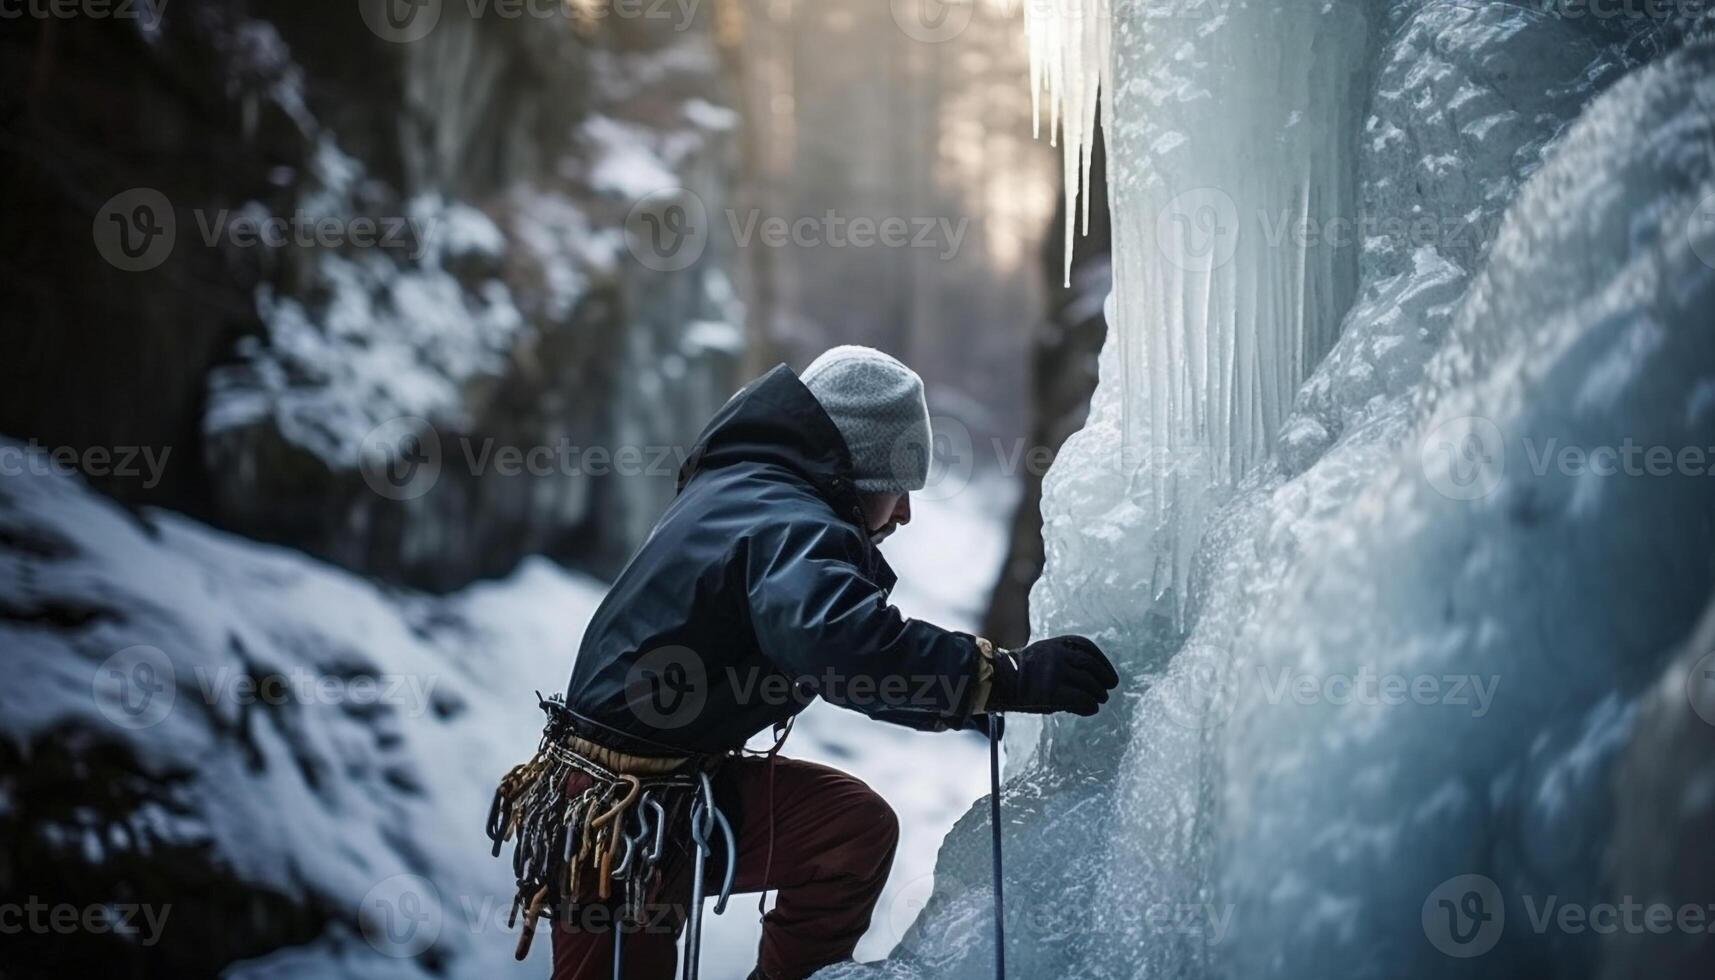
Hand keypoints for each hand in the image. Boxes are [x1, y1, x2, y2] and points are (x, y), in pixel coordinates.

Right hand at [987, 635, 1118, 715]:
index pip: (1086, 647)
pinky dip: (1090, 706)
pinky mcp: (1052, 692)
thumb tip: (1092, 681)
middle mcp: (1057, 655)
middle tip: (1110, 687)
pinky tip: (1091, 709)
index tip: (1108, 673)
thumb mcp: (1042, 658)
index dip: (1102, 661)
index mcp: (1054, 644)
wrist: (997, 683)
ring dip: (1099, 693)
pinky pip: (1081, 699)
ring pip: (1089, 683)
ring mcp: (1054, 673)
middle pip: (1090, 665)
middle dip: (1105, 676)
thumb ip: (1064, 662)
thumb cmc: (1021, 675)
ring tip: (1101, 699)